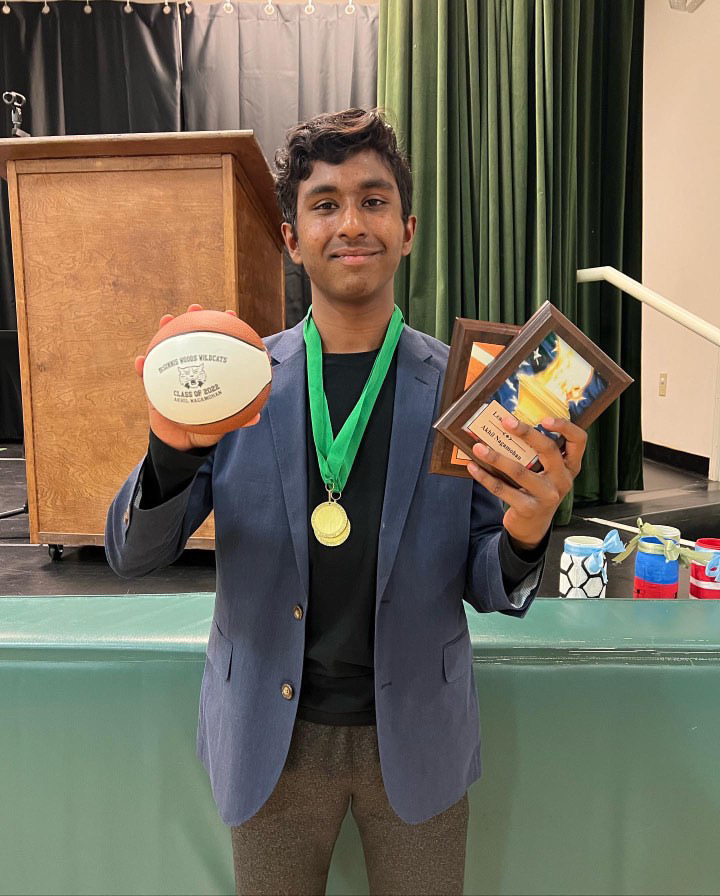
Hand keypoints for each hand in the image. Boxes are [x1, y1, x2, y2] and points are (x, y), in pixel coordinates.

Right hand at [135, 303, 259, 451]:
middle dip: (193, 319)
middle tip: (196, 307)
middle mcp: (190, 368)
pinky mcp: (154, 385)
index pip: (218, 346)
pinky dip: (143, 367)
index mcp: (208, 373)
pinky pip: (146, 375)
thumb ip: (237, 420)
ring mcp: (171, 374)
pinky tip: (141, 361)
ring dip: (164, 332)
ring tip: (166, 320)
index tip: (229, 313)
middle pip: (192, 338)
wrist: (181, 441)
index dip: (223, 328)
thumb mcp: (221, 425)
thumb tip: (256, 419)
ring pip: (167, 348)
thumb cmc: (204, 428)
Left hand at [467, 415, 586, 549]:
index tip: (545, 418)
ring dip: (496, 457)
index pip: (579, 441)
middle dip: (526, 433)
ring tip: (479, 447)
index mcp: (570, 466)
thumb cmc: (536, 490)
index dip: (565, 426)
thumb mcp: (545, 473)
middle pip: (548, 450)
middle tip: (505, 422)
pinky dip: (485, 477)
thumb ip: (537, 454)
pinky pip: (503, 489)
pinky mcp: (529, 508)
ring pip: (519, 471)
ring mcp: (547, 496)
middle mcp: (562, 480)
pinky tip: (473, 467)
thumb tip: (507, 426)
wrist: (532, 527)